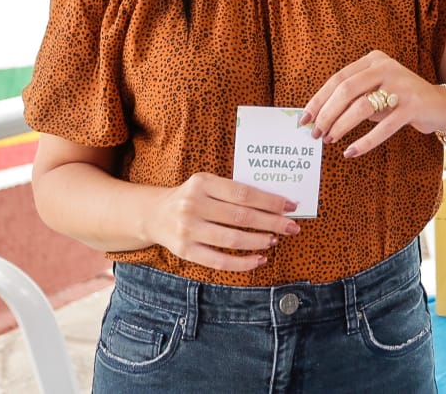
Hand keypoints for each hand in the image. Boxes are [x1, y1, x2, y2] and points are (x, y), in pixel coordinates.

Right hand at [146, 172, 298, 271]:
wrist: (153, 214)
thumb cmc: (191, 197)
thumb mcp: (207, 184)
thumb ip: (233, 191)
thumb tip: (275, 204)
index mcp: (203, 183)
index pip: (244, 193)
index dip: (270, 201)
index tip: (291, 206)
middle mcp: (193, 205)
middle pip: (241, 217)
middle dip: (272, 222)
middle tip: (292, 227)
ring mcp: (188, 229)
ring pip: (232, 240)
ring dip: (259, 241)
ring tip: (274, 240)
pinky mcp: (185, 251)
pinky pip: (219, 261)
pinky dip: (242, 263)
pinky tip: (259, 259)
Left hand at [299, 50, 445, 158]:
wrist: (440, 105)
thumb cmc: (399, 100)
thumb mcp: (375, 92)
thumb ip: (352, 98)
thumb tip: (317, 118)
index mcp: (374, 60)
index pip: (338, 79)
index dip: (319, 100)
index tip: (305, 119)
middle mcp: (387, 67)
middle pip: (346, 90)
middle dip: (327, 114)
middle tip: (316, 133)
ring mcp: (402, 85)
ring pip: (362, 107)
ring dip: (341, 126)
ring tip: (331, 140)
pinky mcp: (413, 106)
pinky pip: (384, 126)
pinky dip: (365, 141)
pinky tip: (351, 152)